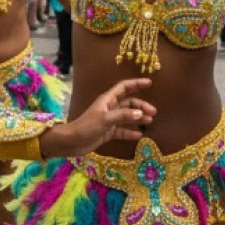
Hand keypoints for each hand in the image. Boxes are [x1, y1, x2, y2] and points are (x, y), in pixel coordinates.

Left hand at [41, 77, 155, 157]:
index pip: (124, 87)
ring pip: (127, 117)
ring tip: (150, 121)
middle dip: (141, 106)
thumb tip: (140, 113)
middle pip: (128, 103)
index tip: (149, 83)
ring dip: (138, 118)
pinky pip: (122, 130)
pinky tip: (139, 135)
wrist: (72, 142)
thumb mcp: (105, 119)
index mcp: (108, 100)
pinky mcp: (107, 132)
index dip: (136, 84)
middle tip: (153, 112)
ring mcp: (109, 120)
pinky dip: (130, 132)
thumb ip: (123, 116)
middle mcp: (110, 108)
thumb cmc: (87, 126)